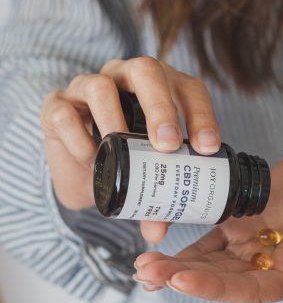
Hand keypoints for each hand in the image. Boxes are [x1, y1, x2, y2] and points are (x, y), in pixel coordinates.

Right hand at [40, 57, 219, 241]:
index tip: (207, 149)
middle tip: (168, 145)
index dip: (201, 116)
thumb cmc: (129, 161)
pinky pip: (64, 114)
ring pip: (101, 86)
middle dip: (160, 107)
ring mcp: (88, 87)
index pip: (188, 90)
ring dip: (114, 121)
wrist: (82, 167)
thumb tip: (157, 232)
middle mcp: (126, 78)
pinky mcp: (56, 105)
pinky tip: (91, 159)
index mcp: (162, 88)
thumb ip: (158, 201)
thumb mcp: (151, 177)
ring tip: (120, 152)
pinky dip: (79, 139)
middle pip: (145, 70)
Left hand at [133, 152, 282, 302]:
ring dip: (177, 261)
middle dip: (182, 277)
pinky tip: (161, 236)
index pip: (247, 291)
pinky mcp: (245, 214)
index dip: (213, 288)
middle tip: (147, 272)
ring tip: (144, 262)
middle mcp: (269, 265)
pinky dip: (187, 234)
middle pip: (219, 277)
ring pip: (209, 257)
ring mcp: (255, 239)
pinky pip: (211, 227)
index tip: (180, 280)